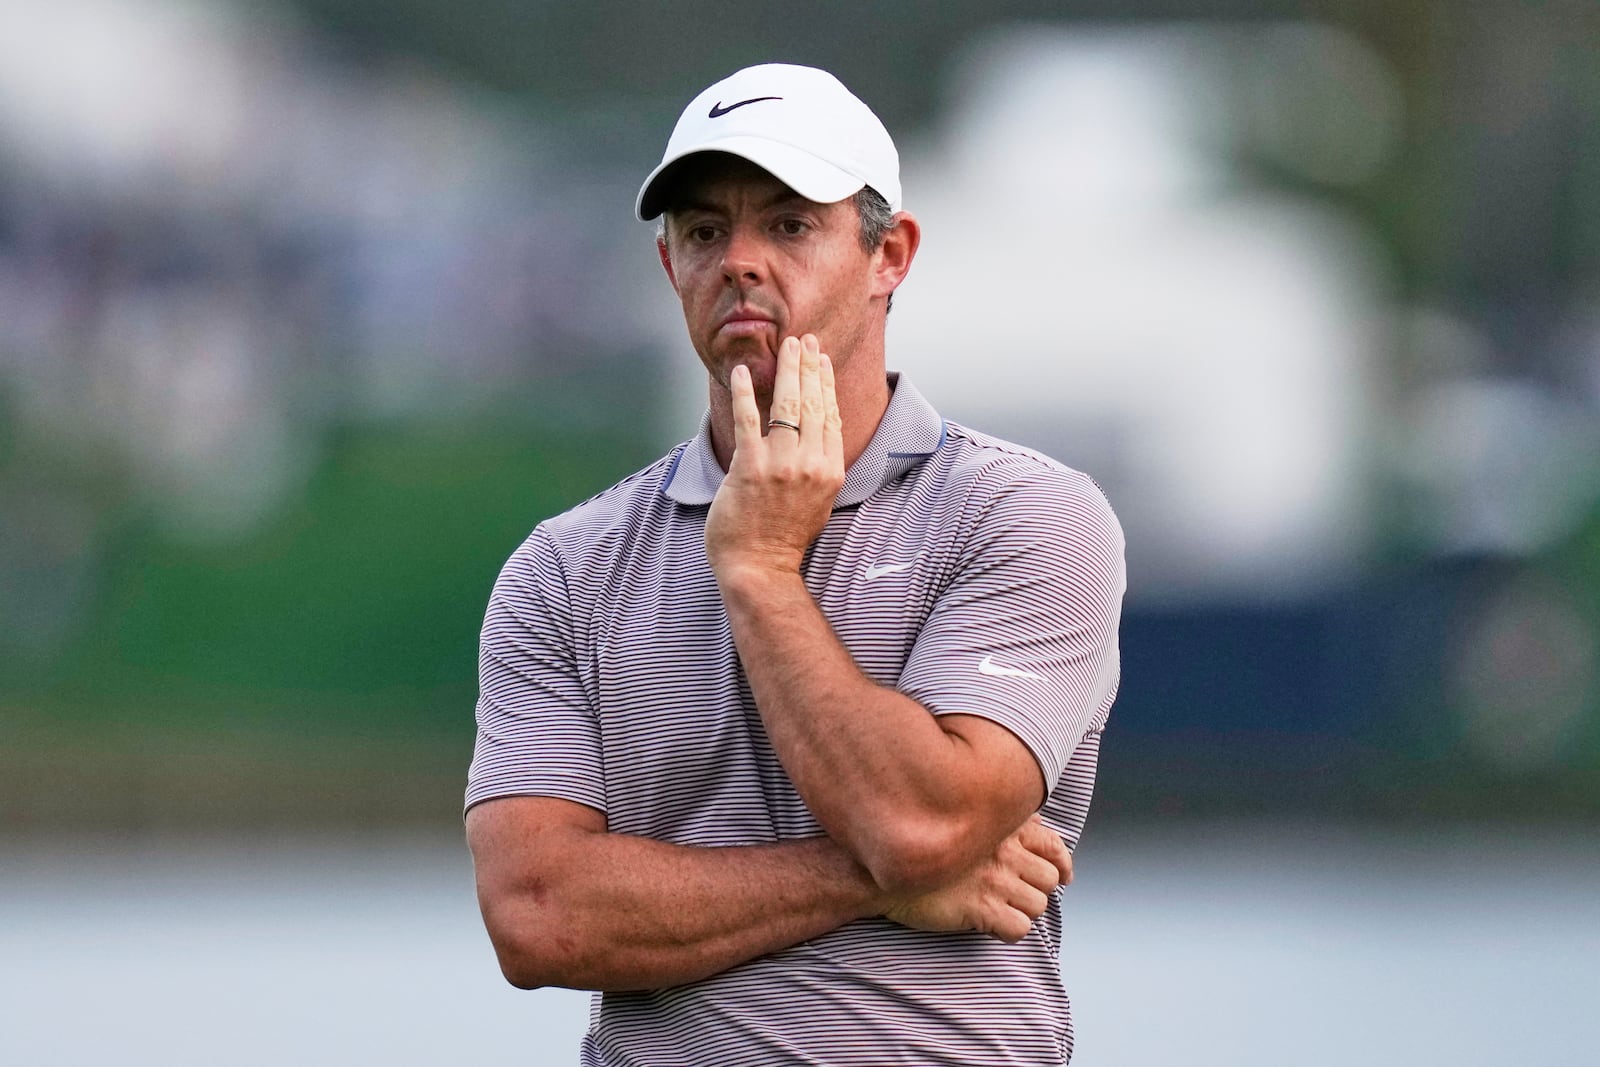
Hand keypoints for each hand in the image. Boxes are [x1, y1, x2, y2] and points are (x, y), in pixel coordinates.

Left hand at [705, 334, 844, 577]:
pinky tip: (740, 373)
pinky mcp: (750, 469)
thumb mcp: (819, 502)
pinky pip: (748, 422)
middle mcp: (810, 465)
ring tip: (784, 346)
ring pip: (787, 406)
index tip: (822, 360)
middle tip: (804, 340)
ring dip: (786, 371)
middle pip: (813, 404)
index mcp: (830, 471)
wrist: (759, 567)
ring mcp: (781, 466)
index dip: (826, 384)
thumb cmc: (785, 538)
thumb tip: (820, 439)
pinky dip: (744, 394)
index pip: (831, 416)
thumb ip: (821, 469)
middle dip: (808, 366)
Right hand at [882, 816, 1071, 943]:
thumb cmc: (926, 848)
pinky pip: (1019, 929)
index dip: (1062, 863)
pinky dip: (1010, 931)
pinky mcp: (980, 909)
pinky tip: (992, 924)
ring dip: (1022, 910)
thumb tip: (1035, 827)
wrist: (886, 872)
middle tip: (1015, 892)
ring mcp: (992, 881)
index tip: (1062, 875)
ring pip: (1038, 906)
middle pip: (1049, 879)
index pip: (1053, 845)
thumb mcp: (966, 820)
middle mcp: (1002, 851)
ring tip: (1000, 907)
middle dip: (1037, 888)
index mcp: (1003, 827)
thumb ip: (1001, 822)